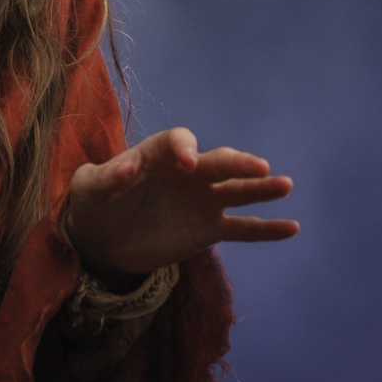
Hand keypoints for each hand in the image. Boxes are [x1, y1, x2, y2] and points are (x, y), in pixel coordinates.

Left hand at [63, 127, 297, 285]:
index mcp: (158, 154)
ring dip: (261, 188)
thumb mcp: (89, 188)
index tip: (188, 161)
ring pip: (237, 191)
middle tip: (259, 166)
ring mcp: (202, 200)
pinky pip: (242, 229)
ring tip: (285, 185)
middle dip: (238, 163)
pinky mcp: (208, 229)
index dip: (184, 148)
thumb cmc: (94, 203)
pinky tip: (292, 227)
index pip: (178, 142)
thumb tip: (126, 168)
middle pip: (218, 162)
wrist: (103, 239)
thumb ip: (105, 176)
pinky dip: (266, 229)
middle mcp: (187, 173)